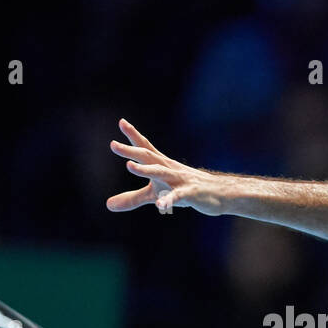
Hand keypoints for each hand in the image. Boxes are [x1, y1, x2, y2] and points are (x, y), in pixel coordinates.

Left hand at [107, 118, 229, 215]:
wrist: (219, 193)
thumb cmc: (184, 189)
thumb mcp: (155, 194)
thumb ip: (132, 198)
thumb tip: (108, 205)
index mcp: (161, 164)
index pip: (145, 147)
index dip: (132, 136)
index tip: (122, 122)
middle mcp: (169, 168)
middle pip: (147, 156)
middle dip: (130, 150)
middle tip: (113, 145)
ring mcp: (179, 180)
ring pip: (160, 173)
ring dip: (145, 170)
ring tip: (129, 166)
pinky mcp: (189, 193)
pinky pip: (178, 196)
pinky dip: (169, 199)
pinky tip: (160, 205)